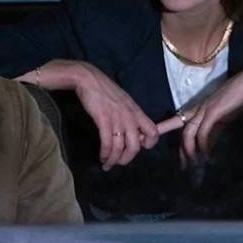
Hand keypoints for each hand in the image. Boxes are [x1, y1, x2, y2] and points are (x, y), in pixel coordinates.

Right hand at [16, 60, 157, 170]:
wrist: (89, 78)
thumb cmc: (105, 91)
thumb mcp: (124, 102)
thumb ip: (130, 116)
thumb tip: (132, 133)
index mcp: (137, 111)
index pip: (153, 132)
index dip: (148, 144)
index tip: (138, 148)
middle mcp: (130, 116)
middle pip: (135, 146)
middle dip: (127, 159)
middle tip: (118, 162)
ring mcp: (117, 118)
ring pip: (120, 148)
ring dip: (113, 159)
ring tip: (107, 163)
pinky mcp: (103, 120)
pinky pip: (107, 143)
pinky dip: (104, 153)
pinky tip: (101, 156)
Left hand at [157, 64, 242, 168]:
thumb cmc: (235, 100)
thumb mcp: (221, 120)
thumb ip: (212, 134)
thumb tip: (206, 150)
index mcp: (196, 111)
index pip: (175, 122)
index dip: (163, 131)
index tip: (152, 142)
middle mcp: (196, 110)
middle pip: (181, 133)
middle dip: (181, 152)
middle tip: (183, 169)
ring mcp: (203, 110)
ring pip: (188, 134)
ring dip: (190, 151)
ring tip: (194, 165)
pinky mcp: (213, 112)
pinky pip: (203, 132)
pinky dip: (203, 146)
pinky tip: (206, 156)